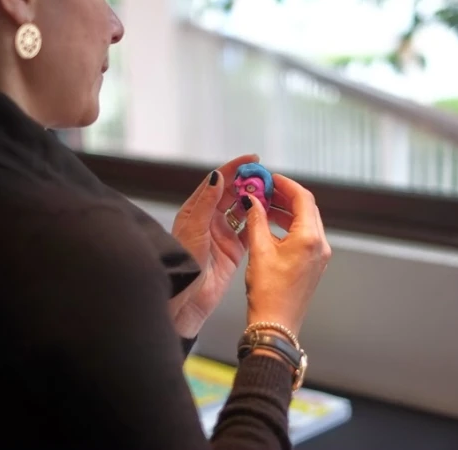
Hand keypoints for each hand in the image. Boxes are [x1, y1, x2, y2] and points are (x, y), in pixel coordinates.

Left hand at [169, 154, 292, 337]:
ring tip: (272, 193)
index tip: (252, 160)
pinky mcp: (234, 249)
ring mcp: (223, 234)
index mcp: (196, 210)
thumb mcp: (194, 229)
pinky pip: (250, 230)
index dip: (234, 169)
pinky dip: (260, 222)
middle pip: (233, 194)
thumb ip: (206, 202)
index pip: (218, 182)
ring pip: (244, 211)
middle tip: (267, 177)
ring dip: (257, 201)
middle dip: (250, 184)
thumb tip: (216, 177)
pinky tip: (270, 214)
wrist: (188, 297)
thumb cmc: (185, 265)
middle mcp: (210, 220)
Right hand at [242, 174, 330, 336]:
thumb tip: (253, 201)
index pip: (303, 198)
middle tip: (264, 189)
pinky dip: (288, 226)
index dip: (285, 184)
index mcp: (309, 238)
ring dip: (286, 210)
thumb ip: (257, 220)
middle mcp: (319, 245)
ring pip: (305, 221)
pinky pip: (303, 236)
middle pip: (306, 208)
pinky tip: (269, 225)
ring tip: (263, 205)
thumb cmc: (268, 293)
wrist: (276, 325)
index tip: (270, 178)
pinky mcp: (313, 264)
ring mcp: (318, 255)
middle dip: (285, 196)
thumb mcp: (259, 251)